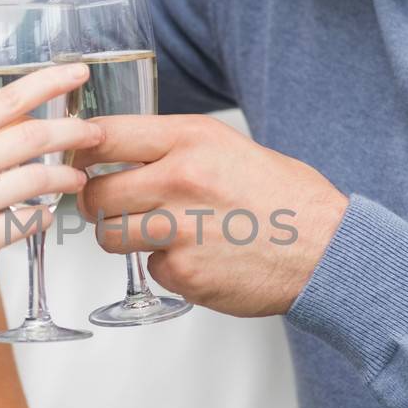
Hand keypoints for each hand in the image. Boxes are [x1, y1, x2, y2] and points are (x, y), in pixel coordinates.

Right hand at [0, 62, 103, 323]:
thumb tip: (30, 121)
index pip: (6, 100)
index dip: (50, 82)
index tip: (79, 73)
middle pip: (31, 135)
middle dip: (73, 131)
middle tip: (96, 133)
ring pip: (37, 179)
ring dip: (67, 177)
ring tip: (77, 178)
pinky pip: (29, 221)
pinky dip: (46, 216)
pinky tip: (46, 215)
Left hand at [76, 114, 347, 317]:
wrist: (329, 252)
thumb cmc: (288, 199)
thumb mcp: (231, 148)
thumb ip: (176, 147)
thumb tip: (122, 150)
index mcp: (192, 140)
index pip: (106, 134)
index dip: (82, 149)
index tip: (77, 158)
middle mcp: (180, 180)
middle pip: (95, 192)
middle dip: (98, 203)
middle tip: (114, 207)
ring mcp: (180, 230)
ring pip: (110, 235)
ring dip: (124, 238)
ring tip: (158, 234)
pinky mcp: (184, 273)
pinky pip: (149, 269)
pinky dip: (165, 268)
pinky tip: (198, 259)